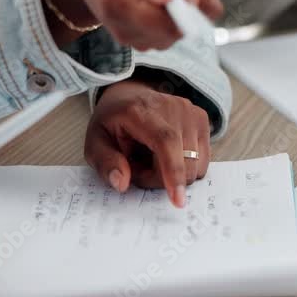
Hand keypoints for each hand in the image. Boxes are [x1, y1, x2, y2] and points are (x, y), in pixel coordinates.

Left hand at [84, 80, 211, 207]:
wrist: (130, 97)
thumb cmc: (112, 123)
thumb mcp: (94, 143)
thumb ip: (105, 163)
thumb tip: (122, 183)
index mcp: (140, 111)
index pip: (166, 141)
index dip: (173, 171)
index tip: (177, 199)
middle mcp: (172, 107)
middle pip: (183, 158)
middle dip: (161, 179)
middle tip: (138, 170)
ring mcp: (191, 112)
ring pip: (195, 163)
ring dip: (173, 174)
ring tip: (152, 160)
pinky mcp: (202, 119)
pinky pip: (202, 159)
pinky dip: (185, 167)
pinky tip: (168, 155)